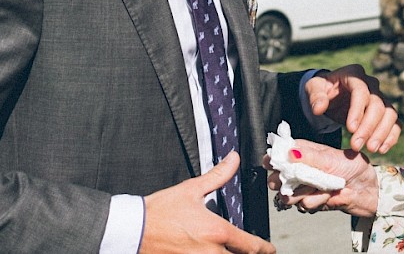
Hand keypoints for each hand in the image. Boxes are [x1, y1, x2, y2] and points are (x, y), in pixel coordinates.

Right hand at [141, 151, 274, 253]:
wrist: (134, 230)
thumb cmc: (160, 211)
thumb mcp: (191, 190)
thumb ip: (217, 176)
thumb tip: (233, 160)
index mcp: (217, 232)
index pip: (251, 246)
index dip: (264, 249)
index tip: (269, 249)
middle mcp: (212, 252)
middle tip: (255, 251)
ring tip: (236, 252)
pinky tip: (215, 253)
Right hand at [264, 140, 378, 217]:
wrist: (370, 191)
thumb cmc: (355, 168)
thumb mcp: (333, 158)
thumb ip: (310, 156)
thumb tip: (290, 152)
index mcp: (307, 153)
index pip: (283, 152)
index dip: (274, 157)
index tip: (269, 162)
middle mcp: (304, 170)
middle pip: (280, 176)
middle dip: (280, 180)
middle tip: (285, 181)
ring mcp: (307, 188)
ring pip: (289, 194)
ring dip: (300, 193)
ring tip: (315, 189)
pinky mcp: (314, 202)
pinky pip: (305, 205)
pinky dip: (316, 201)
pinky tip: (327, 197)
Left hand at [305, 64, 399, 152]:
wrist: (331, 94)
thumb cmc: (322, 89)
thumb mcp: (313, 88)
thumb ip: (315, 96)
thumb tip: (319, 108)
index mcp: (354, 74)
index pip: (361, 91)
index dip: (358, 110)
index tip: (350, 129)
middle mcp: (371, 84)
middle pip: (377, 105)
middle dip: (368, 127)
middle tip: (356, 145)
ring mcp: (381, 97)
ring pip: (390, 114)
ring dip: (382, 133)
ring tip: (371, 149)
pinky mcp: (385, 111)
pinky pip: (395, 123)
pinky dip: (391, 136)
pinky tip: (382, 149)